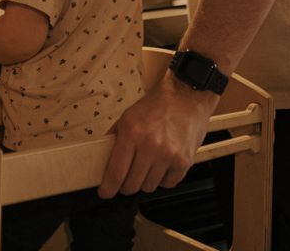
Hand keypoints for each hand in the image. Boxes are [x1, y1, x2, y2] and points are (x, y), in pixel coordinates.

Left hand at [99, 74, 217, 198]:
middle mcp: (150, 146)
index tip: (105, 193)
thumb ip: (115, 138)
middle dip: (126, 184)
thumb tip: (103, 160)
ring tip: (147, 165)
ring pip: (149, 187)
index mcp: (132, 133)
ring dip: (145, 181)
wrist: (186, 96)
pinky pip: (168, 184)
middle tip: (128, 176)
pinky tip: (162, 165)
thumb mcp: (128, 116)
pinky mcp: (184, 161)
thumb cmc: (157, 105)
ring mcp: (168, 155)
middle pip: (132, 185)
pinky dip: (163, 179)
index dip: (108, 188)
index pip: (116, 172)